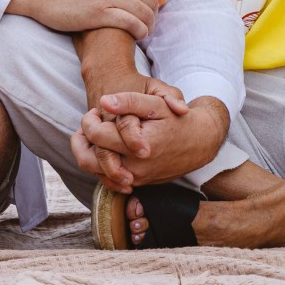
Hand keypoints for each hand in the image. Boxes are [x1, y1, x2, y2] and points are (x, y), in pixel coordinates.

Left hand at [72, 90, 226, 191]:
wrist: (199, 142)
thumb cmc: (177, 120)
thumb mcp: (157, 104)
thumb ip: (129, 101)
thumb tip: (103, 101)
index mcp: (138, 145)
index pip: (98, 135)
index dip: (90, 120)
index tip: (95, 110)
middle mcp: (135, 167)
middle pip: (91, 158)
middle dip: (84, 137)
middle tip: (91, 121)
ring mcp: (136, 178)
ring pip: (96, 172)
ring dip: (88, 153)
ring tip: (93, 135)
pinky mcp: (138, 183)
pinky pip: (109, 180)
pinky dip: (101, 165)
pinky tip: (105, 148)